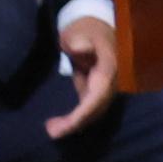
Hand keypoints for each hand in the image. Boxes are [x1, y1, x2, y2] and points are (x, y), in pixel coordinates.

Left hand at [51, 13, 121, 138]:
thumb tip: (79, 48)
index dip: (85, 111)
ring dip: (75, 123)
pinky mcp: (96, 90)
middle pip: (97, 108)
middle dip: (77, 122)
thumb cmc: (85, 30)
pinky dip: (77, 118)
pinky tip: (59, 124)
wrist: (94, 29)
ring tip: (51, 130)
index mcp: (109, 69)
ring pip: (94, 111)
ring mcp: (105, 88)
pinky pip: (89, 108)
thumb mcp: (80, 31)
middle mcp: (111, 82)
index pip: (99, 95)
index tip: (70, 123)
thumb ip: (80, 40)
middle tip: (52, 132)